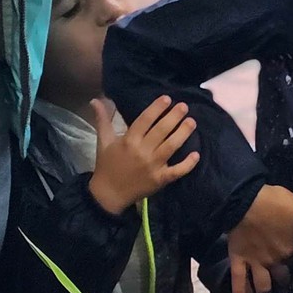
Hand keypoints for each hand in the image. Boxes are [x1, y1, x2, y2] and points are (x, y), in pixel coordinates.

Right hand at [86, 96, 200, 213]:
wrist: (108, 194)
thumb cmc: (107, 165)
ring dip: (183, 133)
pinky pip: (176, 171)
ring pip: (171, 147)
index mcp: (129, 140)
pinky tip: (196, 154)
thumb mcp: (103, 141)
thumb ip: (102, 119)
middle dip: (174, 117)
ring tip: (192, 122)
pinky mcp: (160, 180)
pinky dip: (187, 164)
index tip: (167, 99)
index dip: (156, 108)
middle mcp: (142, 151)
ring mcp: (153, 166)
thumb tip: (96, 100)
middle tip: (184, 106)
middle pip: (161, 131)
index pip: (145, 120)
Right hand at [225, 185, 292, 292]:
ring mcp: (255, 263)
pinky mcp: (238, 260)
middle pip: (281, 276)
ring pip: (262, 284)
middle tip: (284, 282)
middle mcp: (273, 261)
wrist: (243, 200)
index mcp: (289, 249)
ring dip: (265, 292)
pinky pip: (238, 281)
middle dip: (283, 280)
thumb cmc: (273, 202)